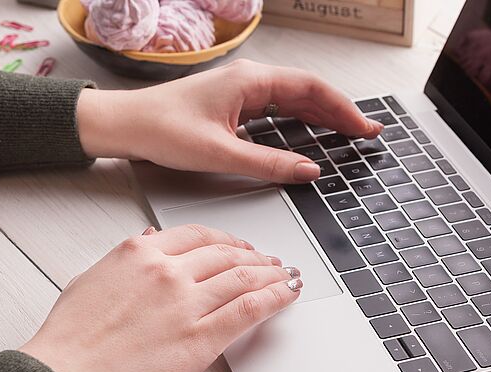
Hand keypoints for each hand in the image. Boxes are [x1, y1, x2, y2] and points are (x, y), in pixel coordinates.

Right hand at [19, 224, 301, 371]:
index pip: (196, 236)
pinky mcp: (202, 338)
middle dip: (253, 255)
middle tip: (267, 260)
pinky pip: (250, 309)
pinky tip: (287, 294)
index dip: (225, 239)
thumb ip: (126, 258)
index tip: (236, 245)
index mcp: (139, 254)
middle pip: (226, 253)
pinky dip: (275, 297)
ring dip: (271, 273)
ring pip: (244, 277)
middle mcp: (168, 272)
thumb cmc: (71, 339)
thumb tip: (149, 241)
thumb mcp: (92, 279)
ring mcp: (187, 304)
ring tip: (285, 275)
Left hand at [76, 59, 381, 183]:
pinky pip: (274, 110)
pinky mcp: (230, 106)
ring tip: (345, 134)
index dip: (343, 110)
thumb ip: (268, 163)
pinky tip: (306, 135)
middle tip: (364, 133)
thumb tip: (307, 171)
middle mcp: (248, 81)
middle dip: (338, 113)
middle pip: (306, 93)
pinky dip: (297, 121)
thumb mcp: (221, 154)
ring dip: (319, 117)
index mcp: (250, 81)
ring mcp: (240, 92)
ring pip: (292, 101)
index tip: (363, 128)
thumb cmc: (162, 130)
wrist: (126, 126)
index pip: (311, 90)